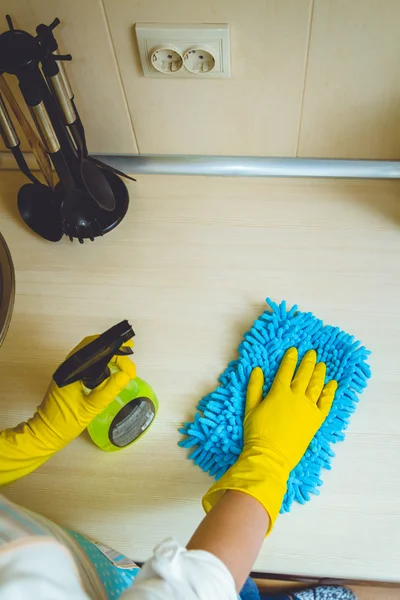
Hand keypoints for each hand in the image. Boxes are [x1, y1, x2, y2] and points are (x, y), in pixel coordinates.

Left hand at [33, 337, 135, 447]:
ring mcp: (69, 370)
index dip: (115, 347)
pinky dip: (103, 363)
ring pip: (92, 354)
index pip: (95, 347)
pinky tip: (113, 371)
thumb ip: (108, 390)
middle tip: (130, 365)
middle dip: (115, 351)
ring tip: (126, 366)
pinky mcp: (71, 377)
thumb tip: (126, 375)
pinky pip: (89, 363)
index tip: (130, 359)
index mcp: (71, 369)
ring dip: (109, 356)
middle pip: (94, 347)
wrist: (46, 434)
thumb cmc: (65, 422)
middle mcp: (69, 365)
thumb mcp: (90, 408)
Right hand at [244, 347, 336, 471]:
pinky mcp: (316, 420)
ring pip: (316, 385)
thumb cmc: (257, 433)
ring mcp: (308, 408)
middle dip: (308, 362)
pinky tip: (332, 384)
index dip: (290, 359)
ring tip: (322, 365)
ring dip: (320, 373)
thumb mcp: (249, 408)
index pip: (286, 370)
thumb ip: (254, 387)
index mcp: (279, 392)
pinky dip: (330, 392)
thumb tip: (256, 370)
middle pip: (304, 374)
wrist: (271, 455)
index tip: (294, 350)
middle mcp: (296, 396)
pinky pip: (326, 402)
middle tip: (312, 353)